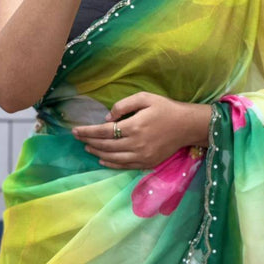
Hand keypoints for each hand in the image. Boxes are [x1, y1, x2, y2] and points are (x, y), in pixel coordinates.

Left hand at [71, 92, 211, 169]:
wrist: (187, 126)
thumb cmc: (166, 108)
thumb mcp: (145, 98)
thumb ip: (123, 106)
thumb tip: (107, 119)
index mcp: (134, 126)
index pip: (104, 131)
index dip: (87, 131)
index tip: (75, 130)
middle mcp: (136, 143)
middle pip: (106, 145)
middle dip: (89, 141)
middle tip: (78, 138)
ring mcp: (142, 156)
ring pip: (113, 158)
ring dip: (97, 153)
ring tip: (87, 147)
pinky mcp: (147, 163)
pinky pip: (124, 166)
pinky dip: (111, 164)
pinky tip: (102, 159)